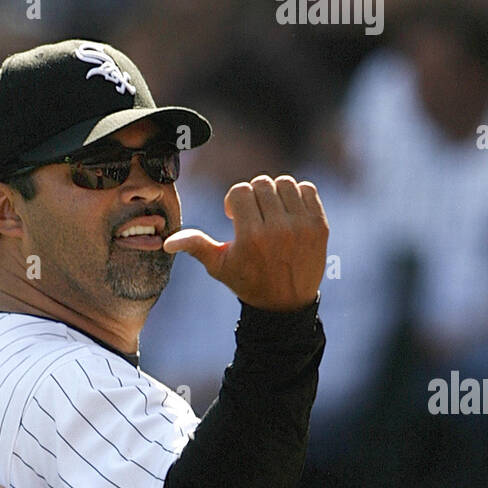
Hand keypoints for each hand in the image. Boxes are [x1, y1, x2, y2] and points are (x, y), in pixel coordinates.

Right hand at [163, 175, 328, 310]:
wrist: (285, 304)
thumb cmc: (248, 282)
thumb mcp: (219, 267)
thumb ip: (196, 247)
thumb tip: (167, 243)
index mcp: (251, 237)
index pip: (240, 191)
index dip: (233, 202)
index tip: (234, 218)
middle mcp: (278, 230)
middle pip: (261, 184)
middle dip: (253, 197)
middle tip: (253, 216)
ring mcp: (302, 227)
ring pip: (285, 183)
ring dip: (274, 193)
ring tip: (270, 213)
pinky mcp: (320, 226)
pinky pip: (307, 189)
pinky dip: (296, 195)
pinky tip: (288, 212)